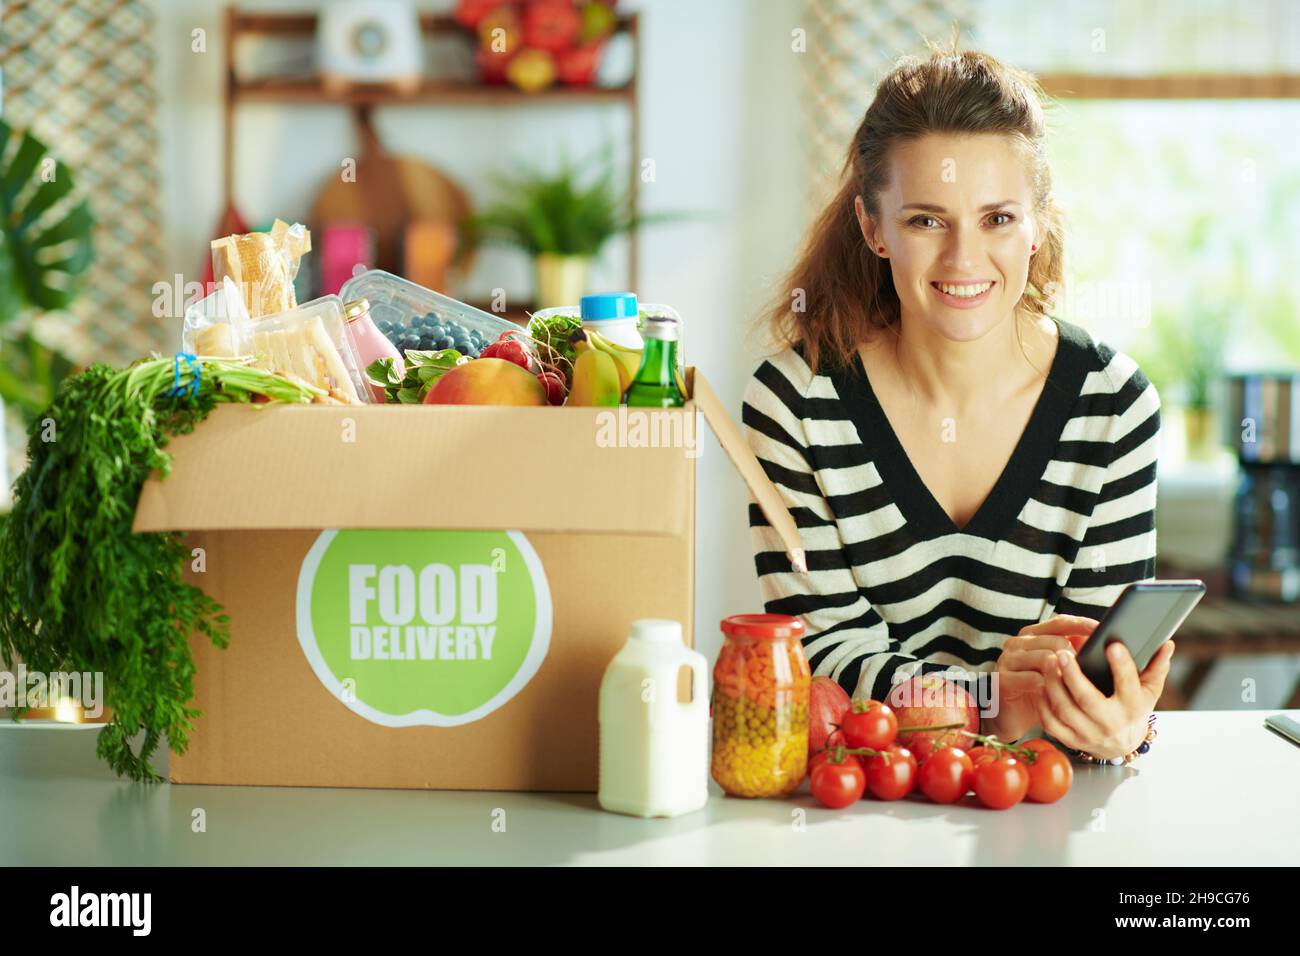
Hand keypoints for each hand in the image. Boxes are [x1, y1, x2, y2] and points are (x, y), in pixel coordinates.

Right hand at [987, 615, 1099, 740]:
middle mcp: (1018, 642)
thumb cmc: (1038, 691)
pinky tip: (1057, 696)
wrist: (1010, 717)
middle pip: (1055, 640)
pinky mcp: (1002, 678)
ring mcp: (1008, 659)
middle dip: (1076, 656)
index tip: (1101, 630)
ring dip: (1064, 673)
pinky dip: (1049, 687)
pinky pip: (1032, 678)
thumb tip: (1100, 646)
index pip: (1060, 623)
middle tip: (1090, 672)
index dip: (1081, 625)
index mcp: (1032, 635)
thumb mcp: (1057, 670)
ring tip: (1076, 686)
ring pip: (1045, 658)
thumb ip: (1073, 654)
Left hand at [1036, 639, 1175, 758]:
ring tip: (1048, 662)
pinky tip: (1040, 685)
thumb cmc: (1133, 709)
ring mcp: (1090, 733)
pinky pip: (1052, 723)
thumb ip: (1156, 667)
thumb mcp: (1149, 691)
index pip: (1128, 685)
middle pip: (1087, 699)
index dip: (1121, 666)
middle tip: (1062, 653)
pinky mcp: (1072, 740)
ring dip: (1053, 685)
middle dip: (1073, 675)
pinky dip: (1043, 704)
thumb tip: (1166, 645)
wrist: (1122, 744)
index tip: (1112, 645)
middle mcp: (1111, 723)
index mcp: (1132, 707)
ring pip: (1065, 710)